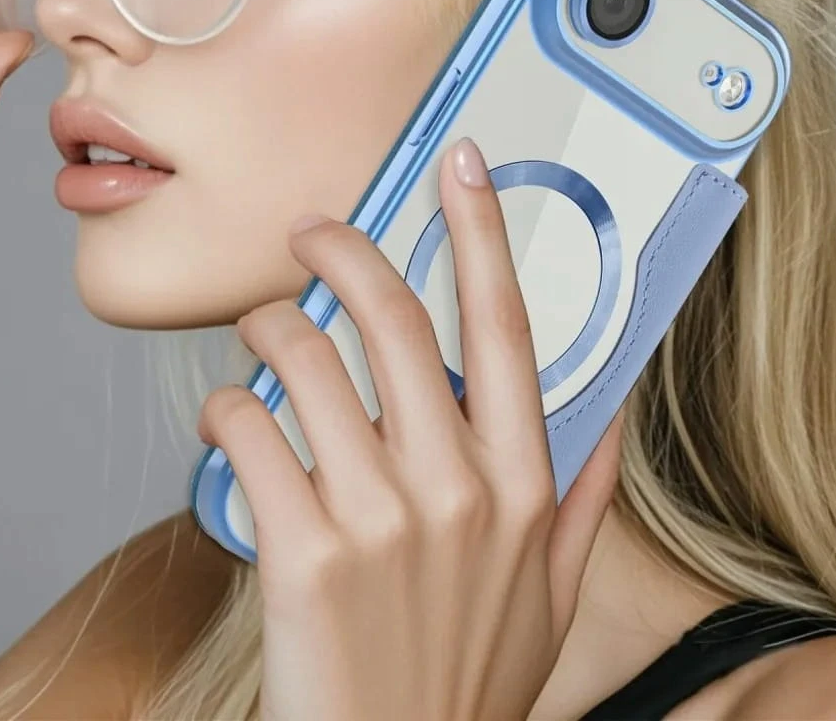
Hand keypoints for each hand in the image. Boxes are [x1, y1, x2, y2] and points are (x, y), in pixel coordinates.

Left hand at [198, 137, 622, 720]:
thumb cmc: (468, 674)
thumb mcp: (554, 590)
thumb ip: (584, 495)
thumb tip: (608, 414)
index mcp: (521, 482)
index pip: (505, 326)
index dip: (483, 232)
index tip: (462, 166)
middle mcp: (456, 487)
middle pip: (393, 320)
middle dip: (340, 249)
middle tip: (311, 234)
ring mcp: (378, 519)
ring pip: (305, 360)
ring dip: (269, 326)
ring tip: (263, 334)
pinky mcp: (300, 553)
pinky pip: (247, 431)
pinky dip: (227, 407)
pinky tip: (231, 420)